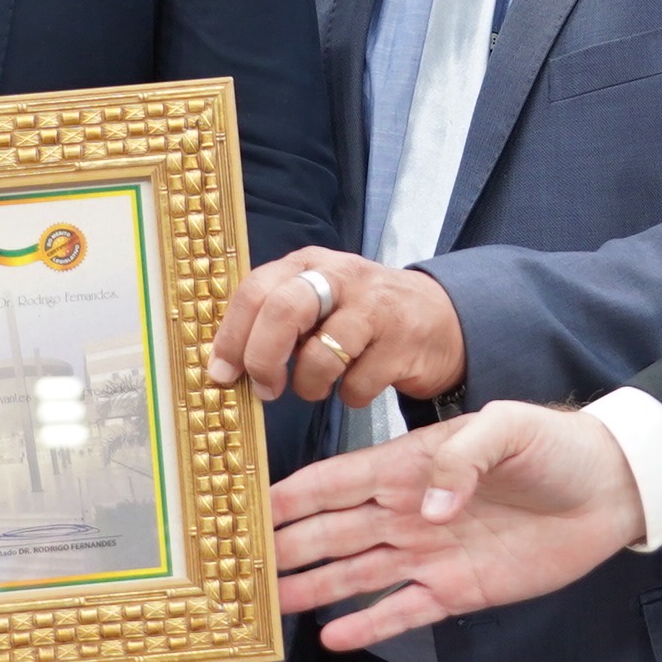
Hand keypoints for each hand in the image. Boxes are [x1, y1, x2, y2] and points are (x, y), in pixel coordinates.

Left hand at [207, 247, 464, 409]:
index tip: (222, 372)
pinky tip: (358, 384)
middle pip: (283, 310)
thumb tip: (224, 362)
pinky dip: (350, 396)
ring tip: (316, 387)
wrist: (439, 319)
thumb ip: (274, 319)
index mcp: (309, 264)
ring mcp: (375, 307)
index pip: (255, 290)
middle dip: (263, 358)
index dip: (231, 336)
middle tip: (265, 388)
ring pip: (321, 355)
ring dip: (309, 386)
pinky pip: (357, 385)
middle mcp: (341, 277)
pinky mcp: (402, 342)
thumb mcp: (318, 300)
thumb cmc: (361, 316)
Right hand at [268, 401, 644, 649]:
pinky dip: (367, 625)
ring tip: (269, 606)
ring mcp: (429, 552)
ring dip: (313, 588)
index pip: (336, 481)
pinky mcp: (457, 589)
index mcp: (411, 466)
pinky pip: (403, 609)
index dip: (290, 495)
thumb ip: (461, 459)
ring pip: (356, 573)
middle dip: (286, 547)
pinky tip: (331, 638)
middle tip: (238, 567)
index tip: (244, 511)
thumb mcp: (509, 429)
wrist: (610, 491)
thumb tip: (426, 509)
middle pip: (333, 531)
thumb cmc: (556, 448)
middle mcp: (409, 510)